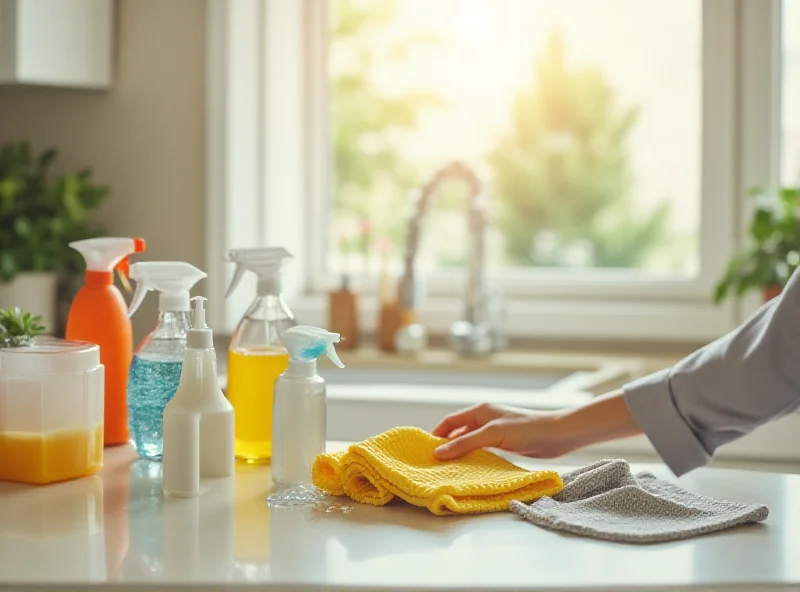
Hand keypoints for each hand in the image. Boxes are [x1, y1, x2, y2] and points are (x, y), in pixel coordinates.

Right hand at [431, 403, 570, 459]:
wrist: (557, 435)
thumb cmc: (526, 429)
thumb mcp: (491, 435)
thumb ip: (465, 443)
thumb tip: (439, 453)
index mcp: (479, 410)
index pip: (450, 421)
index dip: (437, 434)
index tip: (426, 450)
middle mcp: (485, 419)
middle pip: (458, 432)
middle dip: (447, 445)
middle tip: (435, 463)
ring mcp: (495, 431)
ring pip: (470, 443)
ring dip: (460, 453)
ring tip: (449, 469)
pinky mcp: (504, 443)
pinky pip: (482, 451)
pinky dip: (474, 458)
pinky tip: (470, 470)